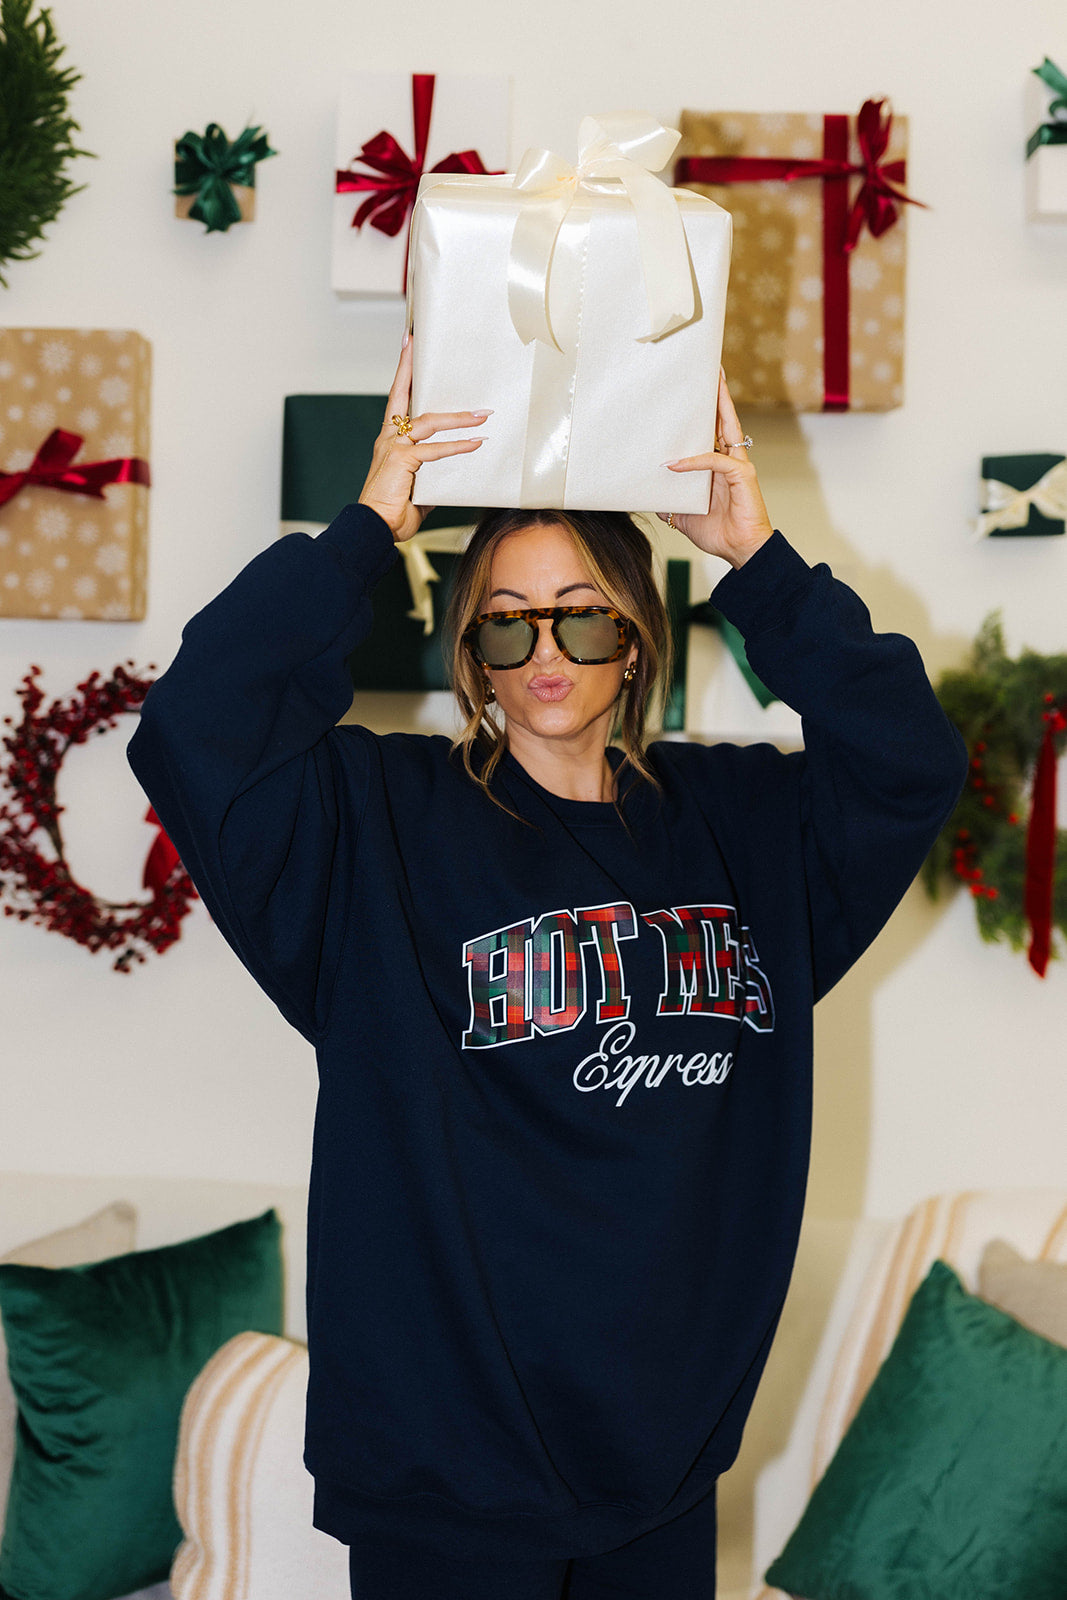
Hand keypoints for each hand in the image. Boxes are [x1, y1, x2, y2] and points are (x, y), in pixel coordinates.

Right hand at [359, 339, 489, 542]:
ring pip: (428, 422)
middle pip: (403, 395)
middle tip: (423, 344)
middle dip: (414, 368)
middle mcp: (389, 438)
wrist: (374, 528)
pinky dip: (457, 446)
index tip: (409, 344)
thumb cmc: (392, 510)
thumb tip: (451, 475)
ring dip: (458, 418)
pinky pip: (434, 449)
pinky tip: (476, 444)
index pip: (397, 399)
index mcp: (390, 440)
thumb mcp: (417, 487)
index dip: (404, 372)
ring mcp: (394, 448)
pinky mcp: (402, 461)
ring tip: (482, 415)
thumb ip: (431, 474)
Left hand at [659, 370, 772, 568]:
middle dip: (717, 395)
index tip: (694, 391)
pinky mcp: (742, 476)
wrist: (739, 550)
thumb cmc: (717, 532)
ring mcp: (738, 465)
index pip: (711, 431)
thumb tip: (645, 493)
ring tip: (713, 383)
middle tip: (709, 370)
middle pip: (723, 420)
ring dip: (719, 405)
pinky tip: (675, 464)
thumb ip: (667, 499)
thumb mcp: (682, 513)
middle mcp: (730, 459)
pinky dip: (694, 462)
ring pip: (728, 428)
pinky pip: (716, 461)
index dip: (706, 411)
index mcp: (717, 465)